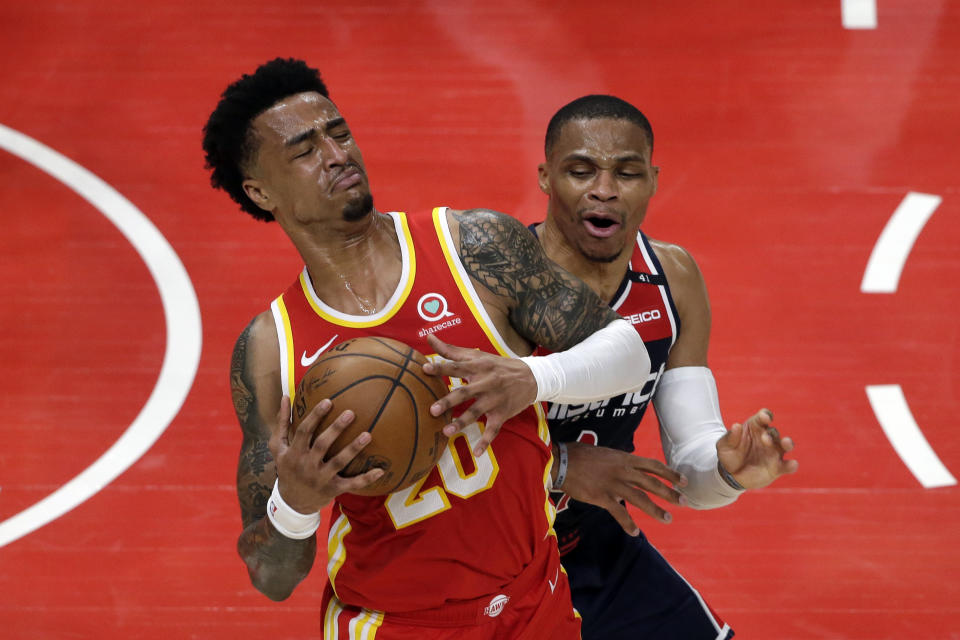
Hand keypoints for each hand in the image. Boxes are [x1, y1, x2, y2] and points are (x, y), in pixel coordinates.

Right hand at [269, 396, 383, 511]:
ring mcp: (321, 478)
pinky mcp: (333, 489)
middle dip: (336, 429)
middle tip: (351, 413)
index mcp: (294, 453)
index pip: (304, 431)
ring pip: (338, 462)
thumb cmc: (287, 468)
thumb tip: (286, 396)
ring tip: (368, 435)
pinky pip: (351, 484)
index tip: (329, 401)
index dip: (315, 416)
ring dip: (353, 449)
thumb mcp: (279, 448)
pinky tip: (381, 470)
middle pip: (322, 444)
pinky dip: (366, 479)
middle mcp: (307, 465)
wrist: (291, 502)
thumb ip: (282, 423)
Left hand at [422, 333, 537, 455]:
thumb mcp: (477, 355)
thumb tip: (428, 337)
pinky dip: (486, 441)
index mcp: (478, 367)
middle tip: (432, 410)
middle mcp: (486, 383)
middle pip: (465, 392)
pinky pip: (494, 429)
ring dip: (462, 422)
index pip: (457, 366)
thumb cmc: (497, 365)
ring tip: (446, 432)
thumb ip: (451, 349)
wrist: (531, 377)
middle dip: (449, 401)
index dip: (442, 367)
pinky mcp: (502, 414)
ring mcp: (495, 400)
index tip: (425, 369)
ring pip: (477, 412)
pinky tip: (477, 452)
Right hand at [559, 442, 687, 534]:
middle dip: (670, 493)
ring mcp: (613, 484)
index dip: (669, 473)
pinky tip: (635, 532)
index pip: (653, 465)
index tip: (683, 481)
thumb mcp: (605, 454)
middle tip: (684, 502)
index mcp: (624, 458)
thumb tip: (627, 473)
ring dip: (656, 510)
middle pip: (652, 483)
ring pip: (640, 498)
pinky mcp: (602, 496)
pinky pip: (618, 512)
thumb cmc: (580, 455)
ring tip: (668, 519)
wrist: (562, 461)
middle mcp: (623, 470)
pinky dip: (628, 523)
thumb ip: (619, 464)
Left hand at [716, 409, 797, 489]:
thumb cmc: (728, 455)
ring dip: (787, 443)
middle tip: (764, 439)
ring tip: (786, 443)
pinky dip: (791, 465)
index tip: (765, 417)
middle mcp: (767, 438)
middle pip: (774, 432)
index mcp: (755, 427)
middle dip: (770, 434)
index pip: (764, 417)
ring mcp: (773, 452)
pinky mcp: (777, 468)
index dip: (766, 415)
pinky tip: (792, 464)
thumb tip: (736, 426)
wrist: (729, 475)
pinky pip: (787, 466)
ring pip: (785, 445)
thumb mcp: (724, 445)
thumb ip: (730, 436)